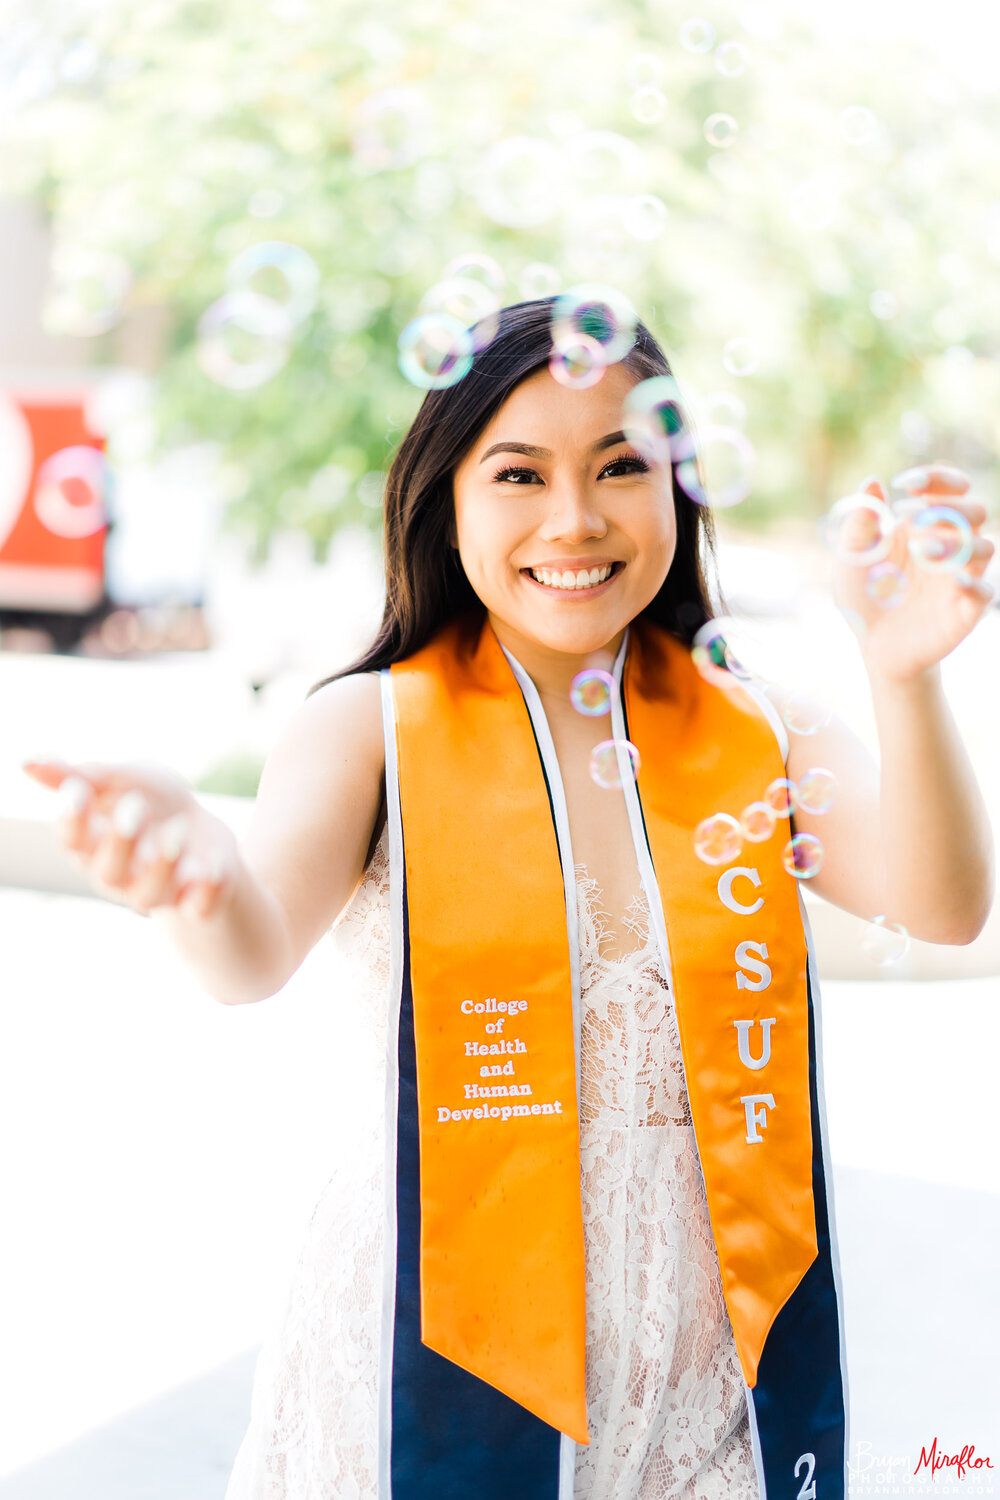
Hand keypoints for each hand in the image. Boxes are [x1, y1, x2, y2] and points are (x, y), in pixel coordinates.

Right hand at [20, 757, 239, 918]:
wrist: (204, 832)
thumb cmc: (153, 803)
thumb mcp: (123, 778)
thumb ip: (83, 775)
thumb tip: (27, 762)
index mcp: (94, 845)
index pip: (72, 841)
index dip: (72, 820)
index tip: (80, 791)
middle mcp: (120, 875)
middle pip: (109, 872)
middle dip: (121, 842)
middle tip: (137, 807)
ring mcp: (159, 891)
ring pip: (150, 894)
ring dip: (163, 864)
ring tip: (179, 830)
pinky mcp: (198, 900)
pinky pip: (198, 907)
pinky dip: (205, 890)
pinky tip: (211, 867)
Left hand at [831, 463, 995, 683]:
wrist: (874, 645)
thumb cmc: (865, 595)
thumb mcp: (853, 559)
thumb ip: (860, 522)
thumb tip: (872, 482)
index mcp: (926, 525)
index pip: (950, 488)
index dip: (937, 478)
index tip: (906, 484)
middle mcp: (951, 546)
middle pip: (975, 511)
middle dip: (948, 507)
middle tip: (912, 516)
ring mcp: (961, 577)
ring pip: (984, 547)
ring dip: (956, 542)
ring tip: (921, 550)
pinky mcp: (965, 610)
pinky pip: (984, 592)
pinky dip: (973, 584)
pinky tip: (954, 579)